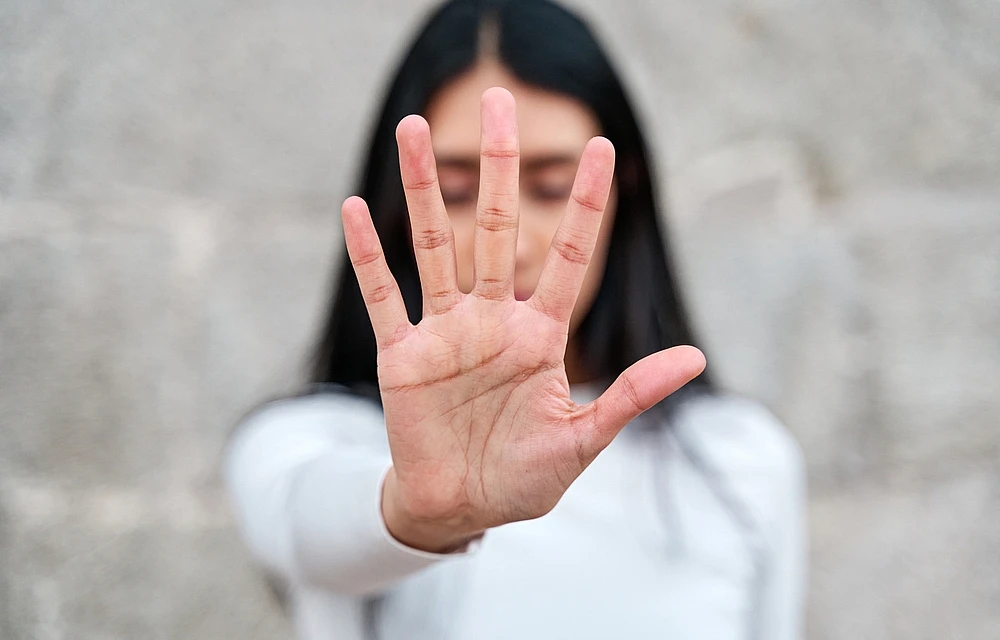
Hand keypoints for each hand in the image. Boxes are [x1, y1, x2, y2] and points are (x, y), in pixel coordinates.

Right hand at [342, 87, 705, 551]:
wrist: (461, 510)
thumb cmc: (523, 478)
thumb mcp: (583, 441)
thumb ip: (631, 395)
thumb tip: (697, 356)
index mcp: (541, 336)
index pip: (569, 256)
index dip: (584, 204)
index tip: (602, 148)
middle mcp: (493, 321)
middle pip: (497, 227)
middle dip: (501, 165)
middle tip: (499, 99)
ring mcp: (445, 334)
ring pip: (434, 246)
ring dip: (425, 189)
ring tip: (414, 128)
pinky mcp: (402, 357)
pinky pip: (383, 297)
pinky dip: (368, 256)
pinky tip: (354, 207)